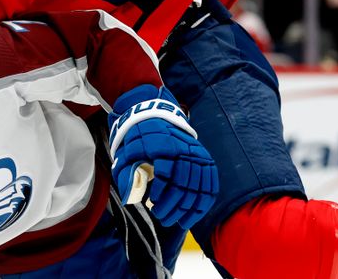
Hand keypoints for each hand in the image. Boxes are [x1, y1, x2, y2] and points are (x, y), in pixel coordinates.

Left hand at [108, 85, 217, 229]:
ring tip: (173, 221)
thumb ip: (126, 172)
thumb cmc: (138, 138)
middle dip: (172, 206)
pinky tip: (190, 218)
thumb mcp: (128, 150)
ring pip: (198, 190)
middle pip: (183, 185)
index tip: (151, 202)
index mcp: (163, 145)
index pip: (166, 173)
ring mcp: (199, 156)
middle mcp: (185, 150)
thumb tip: (130, 199)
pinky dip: (201, 206)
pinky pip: (210, 188)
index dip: (159, 192)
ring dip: (186, 210)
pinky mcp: (207, 162)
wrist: (156, 116)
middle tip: (160, 217)